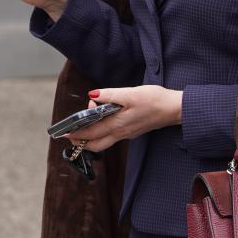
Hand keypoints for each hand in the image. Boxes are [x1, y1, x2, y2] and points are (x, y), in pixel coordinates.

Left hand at [67, 86, 182, 150]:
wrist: (174, 109)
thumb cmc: (153, 100)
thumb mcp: (129, 93)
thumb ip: (109, 95)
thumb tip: (92, 95)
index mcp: (117, 125)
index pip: (91, 134)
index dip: (76, 134)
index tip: (63, 133)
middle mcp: (121, 133)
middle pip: (96, 143)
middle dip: (81, 140)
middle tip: (70, 132)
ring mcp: (127, 134)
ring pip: (104, 141)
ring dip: (91, 135)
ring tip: (84, 121)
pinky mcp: (131, 131)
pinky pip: (112, 136)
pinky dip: (101, 131)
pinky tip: (100, 118)